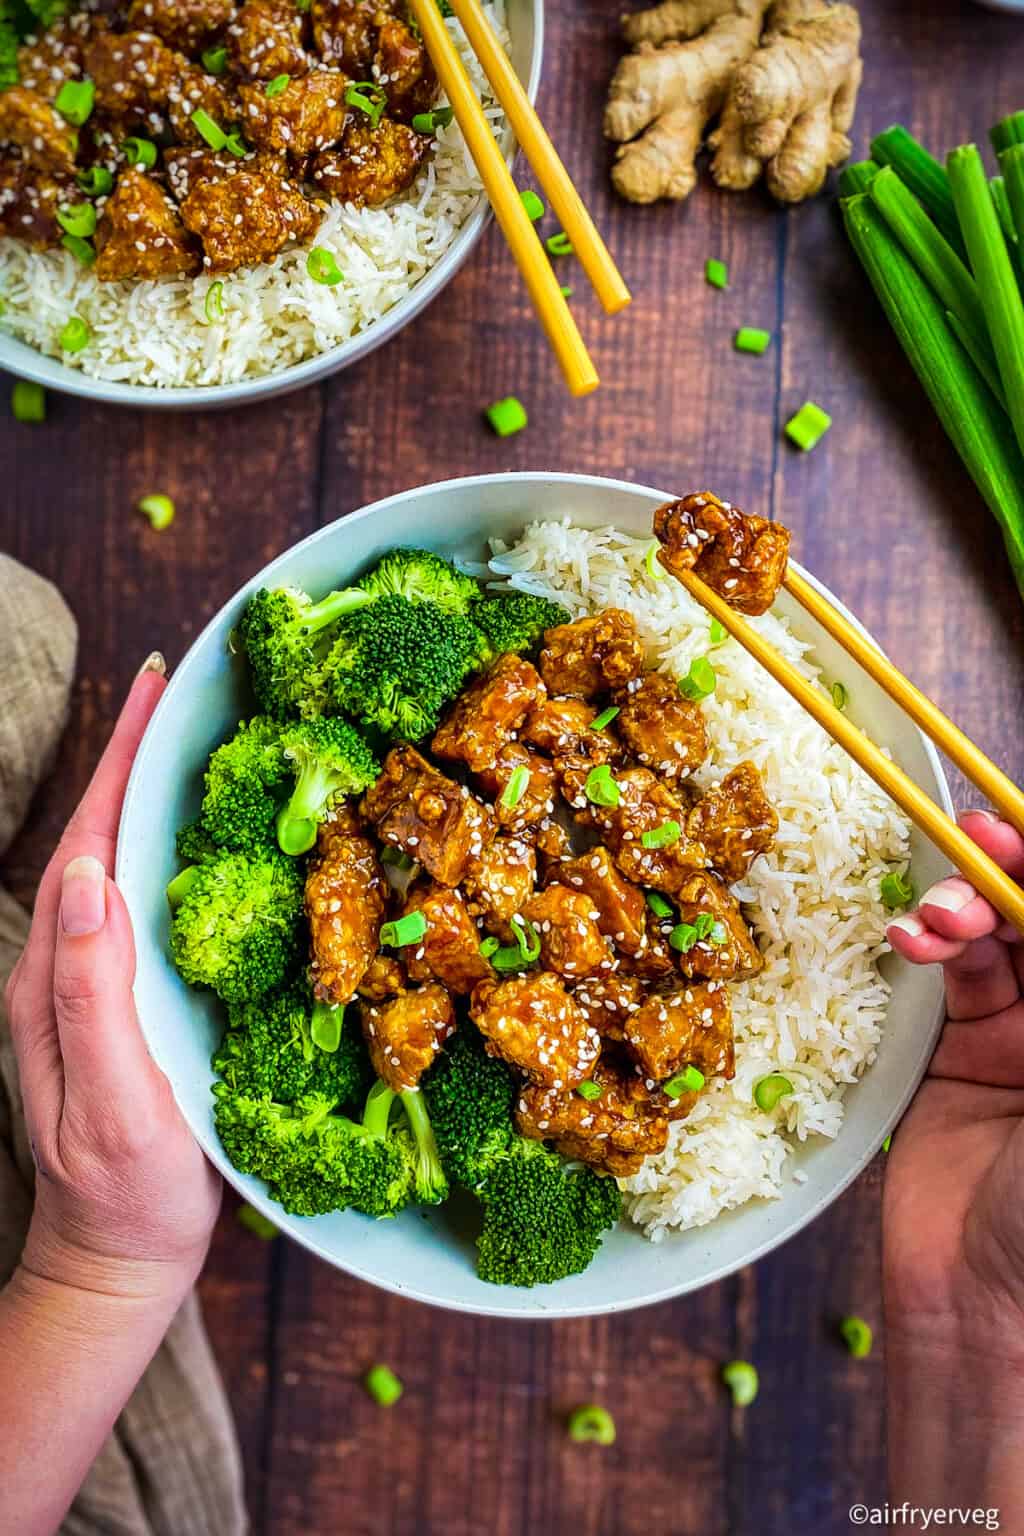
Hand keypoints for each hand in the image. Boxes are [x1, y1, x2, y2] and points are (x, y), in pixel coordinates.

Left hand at [4, 666, 220, 1305]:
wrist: (119, 1258)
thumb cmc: (122, 1191)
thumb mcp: (108, 1097)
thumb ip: (92, 993)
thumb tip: (94, 880)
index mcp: (57, 976)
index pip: (87, 845)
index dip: (116, 764)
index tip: (149, 691)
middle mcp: (71, 968)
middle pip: (100, 839)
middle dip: (132, 759)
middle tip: (177, 691)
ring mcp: (101, 987)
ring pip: (125, 868)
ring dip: (153, 797)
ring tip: (195, 742)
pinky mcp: (134, 1007)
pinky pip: (153, 910)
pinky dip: (176, 856)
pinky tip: (214, 846)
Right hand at [884, 811, 1023, 1350]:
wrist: (993, 1316)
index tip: (1014, 829)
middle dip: (1013, 871)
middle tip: (975, 843)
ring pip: (1002, 932)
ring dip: (966, 905)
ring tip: (936, 917)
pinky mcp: (965, 1056)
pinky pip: (954, 976)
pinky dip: (933, 947)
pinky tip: (912, 941)